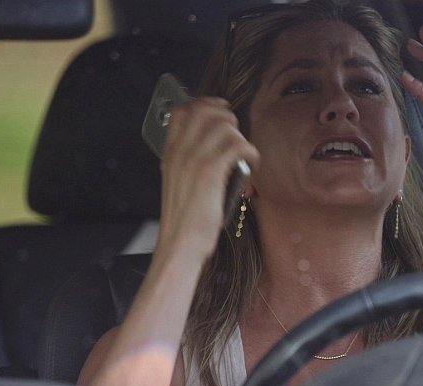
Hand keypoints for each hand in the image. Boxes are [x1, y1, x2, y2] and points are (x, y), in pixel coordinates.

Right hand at [158, 97, 259, 257]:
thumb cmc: (184, 222)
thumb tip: (214, 148)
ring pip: (223, 125)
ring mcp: (193, 160)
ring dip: (241, 137)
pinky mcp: (209, 172)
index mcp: (171, 153)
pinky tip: (251, 165)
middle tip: (238, 135)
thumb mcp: (180, 185)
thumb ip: (190, 164)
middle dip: (227, 117)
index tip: (222, 111)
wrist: (179, 245)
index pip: (183, 111)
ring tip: (245, 155)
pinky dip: (250, 152)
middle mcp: (180, 152)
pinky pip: (237, 145)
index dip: (206, 104)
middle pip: (205, 110)